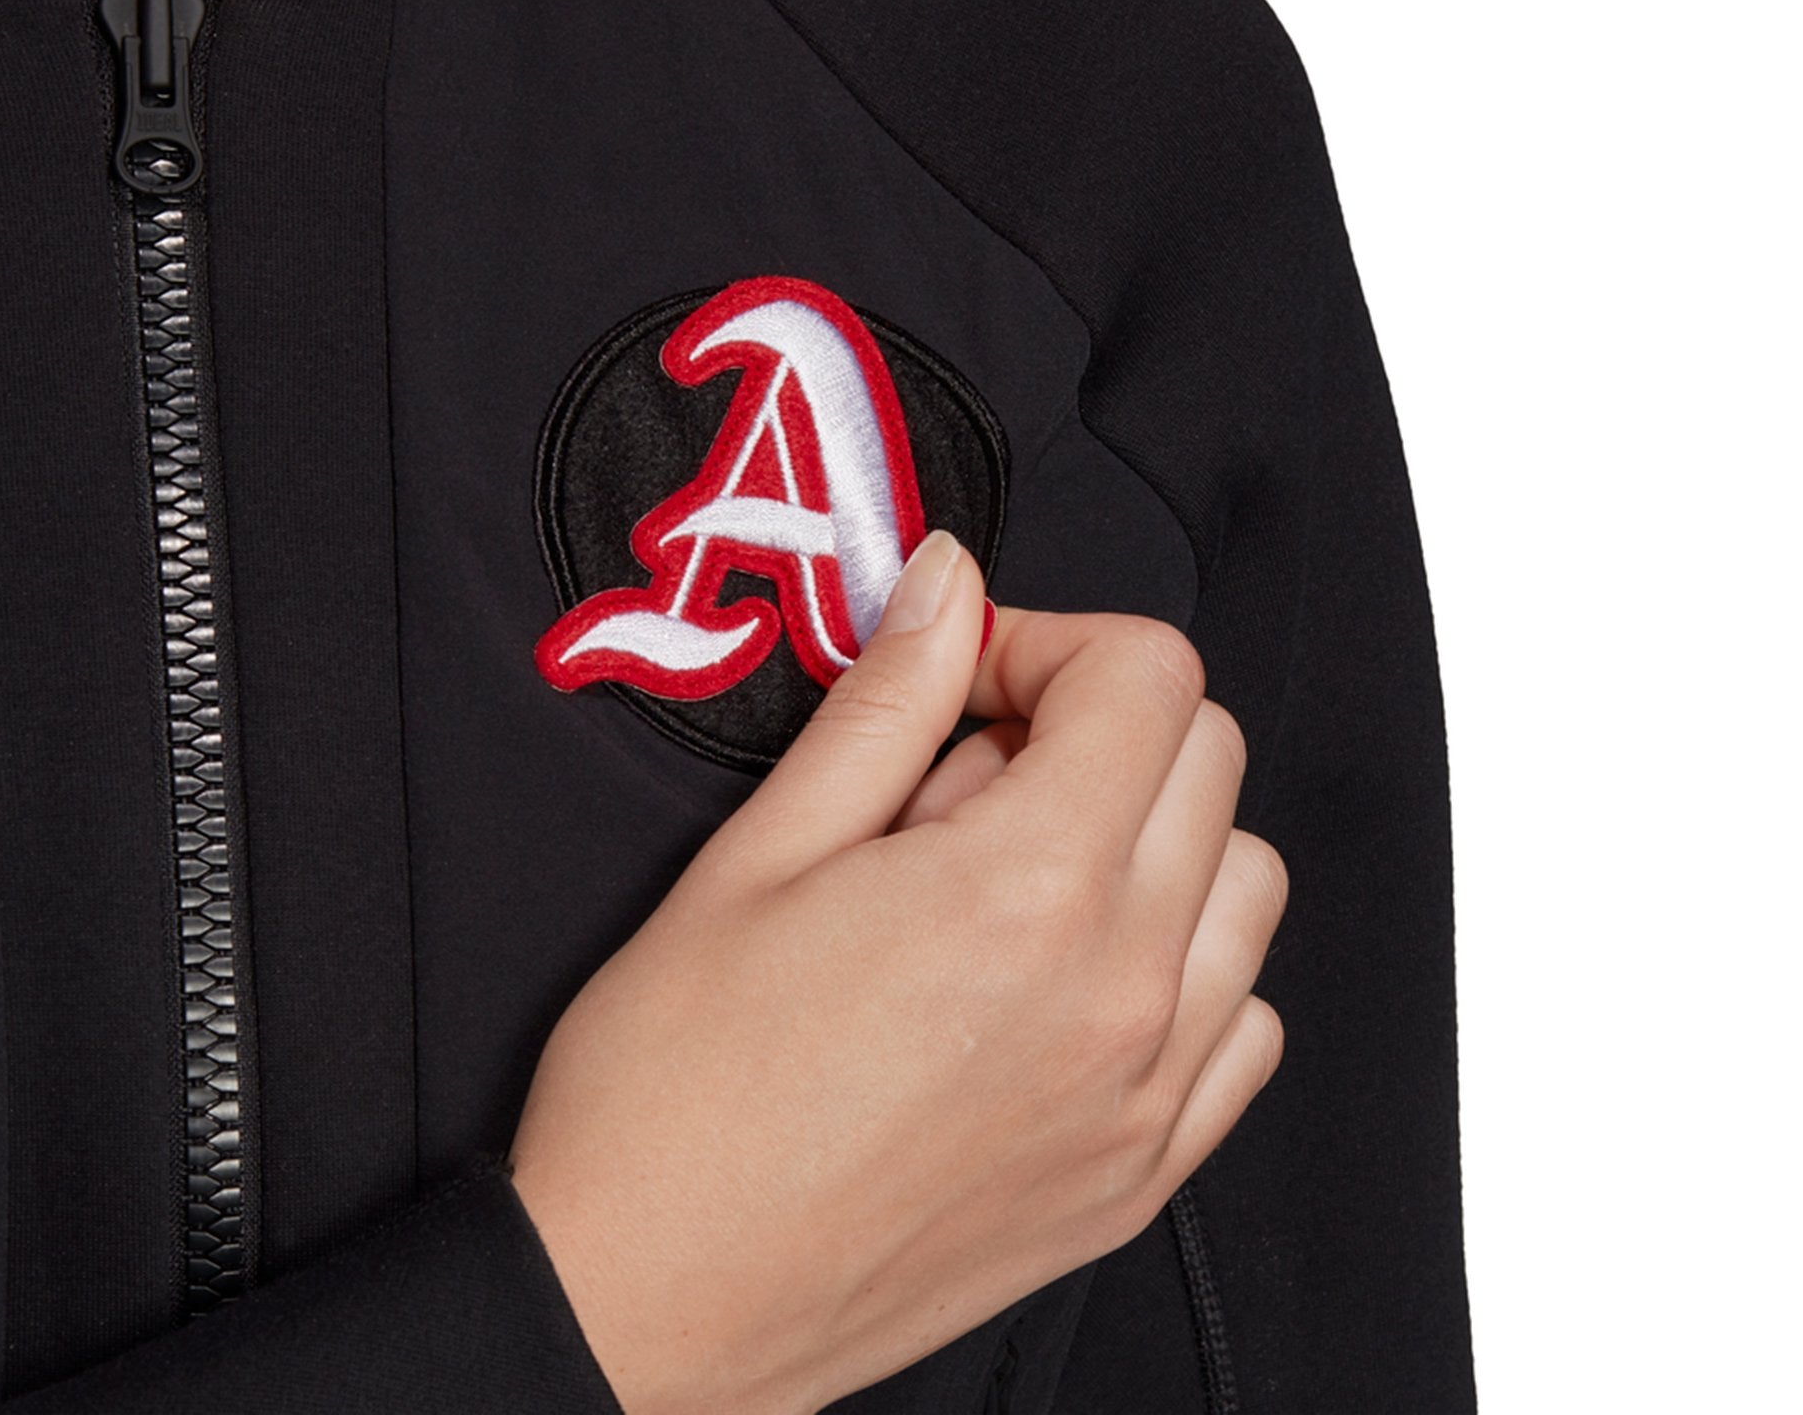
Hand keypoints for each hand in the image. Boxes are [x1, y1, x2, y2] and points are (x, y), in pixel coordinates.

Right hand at [507, 530, 1286, 1414]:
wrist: (647, 1307)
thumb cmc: (674, 1093)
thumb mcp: (758, 855)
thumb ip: (887, 702)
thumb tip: (950, 584)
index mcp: (1025, 892)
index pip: (1147, 675)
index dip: (1048, 641)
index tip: (967, 680)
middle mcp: (1120, 993)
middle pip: (1208, 756)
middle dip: (1096, 721)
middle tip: (962, 775)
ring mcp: (1146, 1098)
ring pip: (1245, 882)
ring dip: (1149, 836)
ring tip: (1009, 875)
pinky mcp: (1140, 1179)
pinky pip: (1241, 1021)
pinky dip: (1180, 965)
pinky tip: (1060, 977)